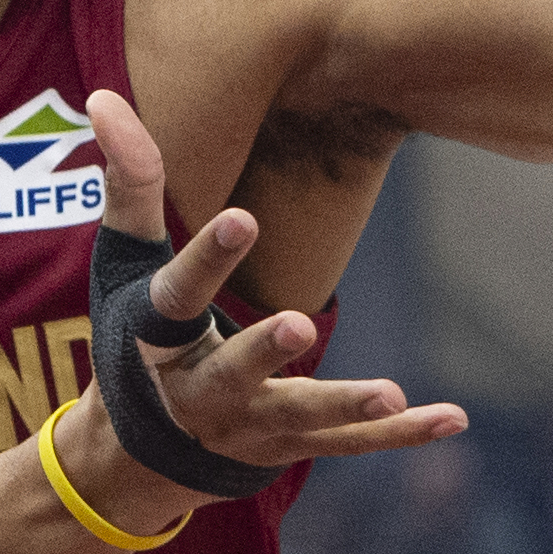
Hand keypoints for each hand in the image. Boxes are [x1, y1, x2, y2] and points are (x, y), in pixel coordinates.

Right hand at [60, 91, 465, 522]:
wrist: (128, 458)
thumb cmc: (133, 336)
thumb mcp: (125, 263)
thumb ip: (129, 184)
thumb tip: (100, 95)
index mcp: (156, 337)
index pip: (178, 293)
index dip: (209, 256)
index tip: (243, 215)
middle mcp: (198, 390)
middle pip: (232, 371)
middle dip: (262, 351)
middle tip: (299, 324)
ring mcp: (246, 426)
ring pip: (297, 417)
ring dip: (343, 406)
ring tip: (392, 395)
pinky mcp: (288, 447)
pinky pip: (348, 445)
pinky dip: (398, 436)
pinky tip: (452, 418)